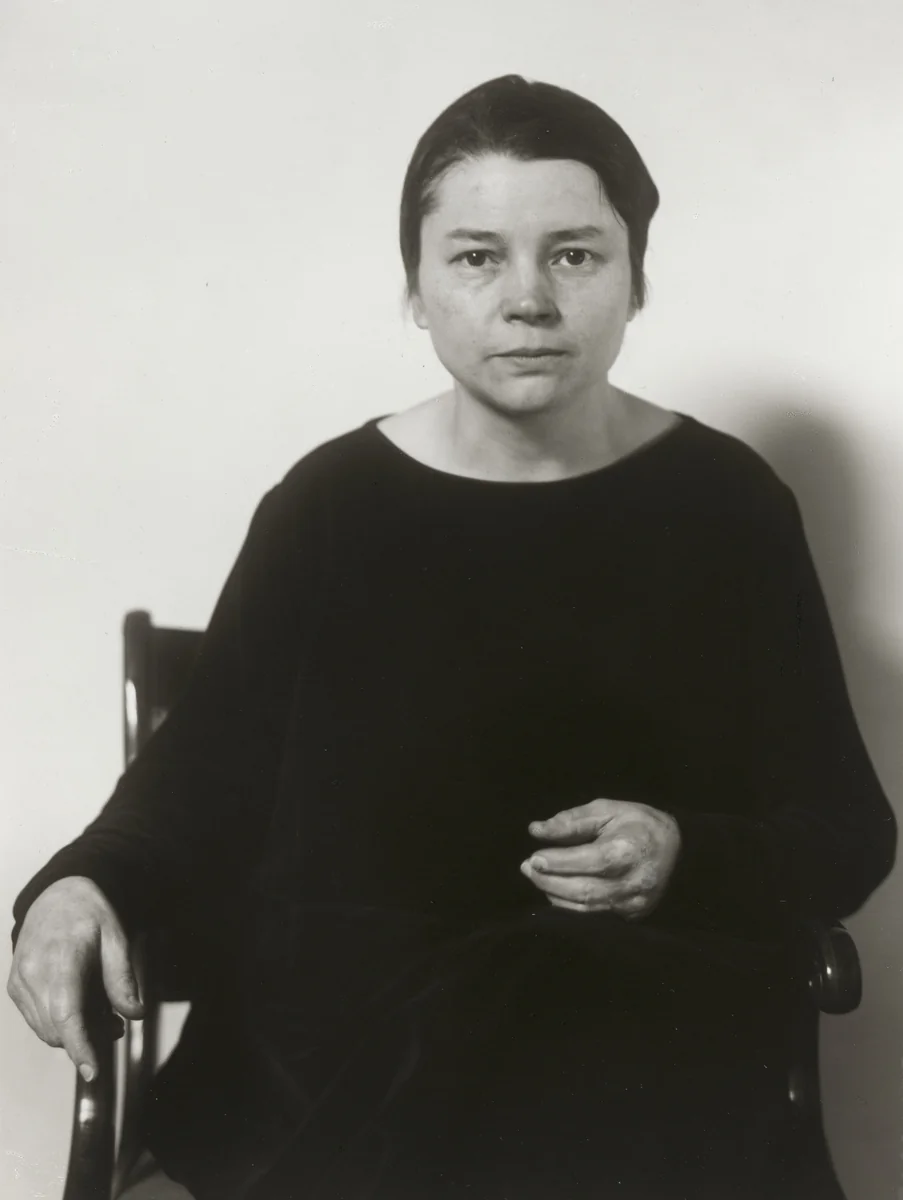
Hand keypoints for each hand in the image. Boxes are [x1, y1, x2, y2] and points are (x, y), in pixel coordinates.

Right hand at [7, 877, 143, 1080]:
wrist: (57, 896)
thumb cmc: (89, 914)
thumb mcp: (117, 938)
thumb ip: (123, 978)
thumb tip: (135, 1014)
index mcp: (62, 958)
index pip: (66, 1013)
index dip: (79, 1046)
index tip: (93, 1071)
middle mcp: (33, 973)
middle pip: (58, 1029)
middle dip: (89, 1038)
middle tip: (117, 1024)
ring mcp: (20, 982)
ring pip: (46, 1030)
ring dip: (75, 1033)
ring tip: (102, 1010)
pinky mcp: (15, 987)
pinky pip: (37, 1020)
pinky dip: (59, 1023)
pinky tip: (80, 1004)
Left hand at [521, 799, 680, 918]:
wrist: (677, 848)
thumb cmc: (637, 824)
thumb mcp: (607, 810)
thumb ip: (571, 821)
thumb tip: (536, 830)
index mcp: (629, 850)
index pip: (590, 861)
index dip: (558, 862)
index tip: (533, 857)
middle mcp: (634, 882)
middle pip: (585, 889)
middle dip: (549, 881)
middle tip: (527, 868)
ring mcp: (634, 903)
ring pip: (586, 908)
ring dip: (554, 895)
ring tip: (537, 878)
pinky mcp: (632, 916)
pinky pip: (593, 917)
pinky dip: (569, 907)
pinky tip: (555, 893)